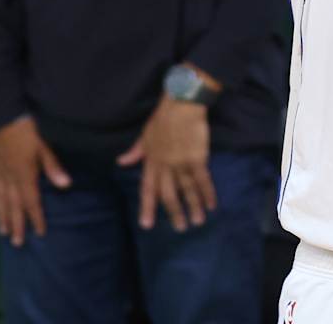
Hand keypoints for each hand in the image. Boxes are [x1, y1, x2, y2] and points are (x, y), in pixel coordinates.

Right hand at [0, 115, 71, 246]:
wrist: (1, 114)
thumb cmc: (26, 129)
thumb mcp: (43, 146)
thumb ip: (52, 167)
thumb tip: (66, 185)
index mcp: (24, 175)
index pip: (31, 201)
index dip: (36, 217)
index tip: (40, 232)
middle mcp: (9, 178)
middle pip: (13, 205)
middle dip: (17, 224)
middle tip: (18, 243)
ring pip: (0, 200)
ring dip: (2, 217)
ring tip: (3, 233)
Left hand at [117, 96, 214, 231]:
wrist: (181, 104)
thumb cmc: (162, 117)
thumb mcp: (145, 135)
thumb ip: (135, 152)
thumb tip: (120, 162)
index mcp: (151, 161)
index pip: (147, 189)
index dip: (147, 207)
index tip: (146, 225)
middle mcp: (165, 166)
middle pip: (169, 195)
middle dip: (174, 213)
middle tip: (181, 229)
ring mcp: (181, 163)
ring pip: (187, 190)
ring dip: (193, 207)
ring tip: (198, 222)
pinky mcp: (197, 158)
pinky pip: (203, 180)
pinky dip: (207, 194)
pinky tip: (211, 205)